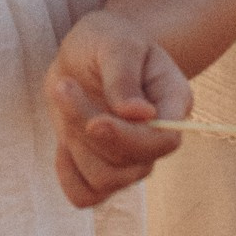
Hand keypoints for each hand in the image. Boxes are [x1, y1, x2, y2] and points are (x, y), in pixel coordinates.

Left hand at [44, 15, 192, 208]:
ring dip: (75, 144)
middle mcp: (157, 137)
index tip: (94, 121)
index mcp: (173, 102)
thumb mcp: (115, 42)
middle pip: (132, 164)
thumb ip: (124, 75)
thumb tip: (140, 115)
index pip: (164, 141)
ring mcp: (131, 158)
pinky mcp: (102, 168)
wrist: (88, 52)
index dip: (128, 138)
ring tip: (64, 97)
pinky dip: (68, 176)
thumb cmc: (107, 39)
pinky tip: (61, 144)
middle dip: (89, 128)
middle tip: (64, 86)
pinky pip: (86, 195)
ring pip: (106, 180)